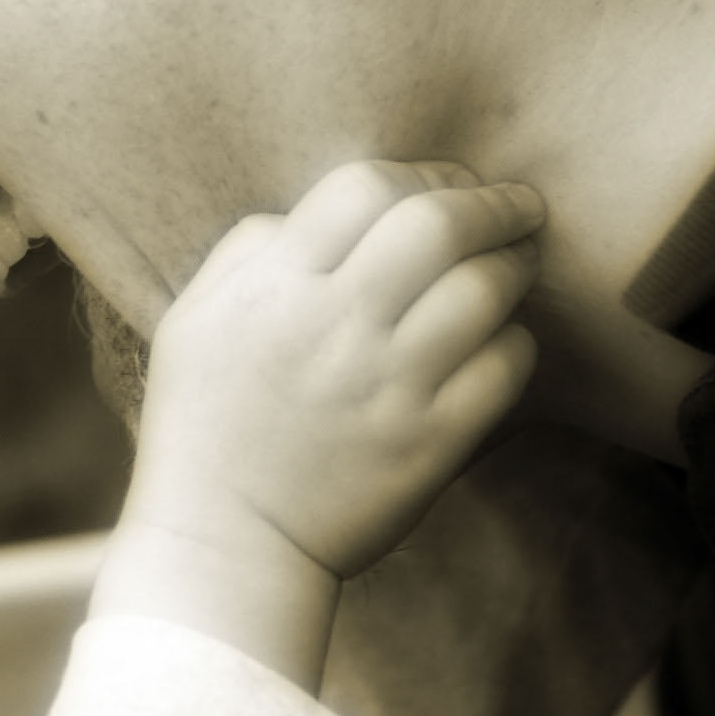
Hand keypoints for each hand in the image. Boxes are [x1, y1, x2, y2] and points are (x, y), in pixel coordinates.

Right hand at [91, 161, 542, 688]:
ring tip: (521, 261)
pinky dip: (515, 342)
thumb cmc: (204, 427)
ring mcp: (388, 387)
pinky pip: (503, 369)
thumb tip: (313, 212)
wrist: (226, 546)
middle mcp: (335, 327)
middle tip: (517, 206)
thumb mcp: (193, 320)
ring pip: (483, 291)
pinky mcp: (430, 444)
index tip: (448, 181)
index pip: (363, 186)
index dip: (420, 170)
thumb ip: (249, 250)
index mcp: (274, 287)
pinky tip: (506, 338)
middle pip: (438, 224)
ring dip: (515, 264)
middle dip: (491, 202)